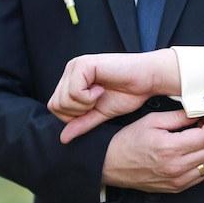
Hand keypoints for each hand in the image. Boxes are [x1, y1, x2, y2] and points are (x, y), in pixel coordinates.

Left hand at [48, 49, 180, 142]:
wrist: (148, 79)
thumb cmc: (129, 92)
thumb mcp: (101, 114)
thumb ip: (82, 123)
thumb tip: (63, 138)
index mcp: (72, 80)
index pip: (55, 107)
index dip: (73, 116)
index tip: (94, 107)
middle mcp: (71, 71)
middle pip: (56, 104)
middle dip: (78, 112)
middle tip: (97, 102)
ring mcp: (76, 66)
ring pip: (63, 99)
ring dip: (84, 104)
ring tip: (100, 94)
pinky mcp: (84, 64)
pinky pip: (74, 92)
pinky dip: (89, 97)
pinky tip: (101, 89)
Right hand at [102, 110, 203, 193]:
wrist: (111, 164)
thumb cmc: (127, 143)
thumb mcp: (151, 121)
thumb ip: (177, 116)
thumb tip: (197, 112)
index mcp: (170, 148)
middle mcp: (176, 167)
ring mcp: (178, 180)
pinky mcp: (176, 187)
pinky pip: (202, 176)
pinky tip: (197, 151)